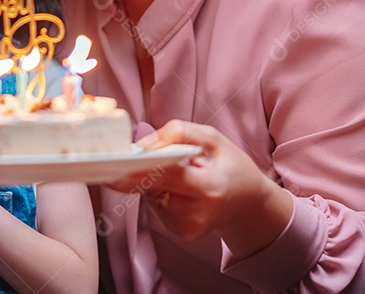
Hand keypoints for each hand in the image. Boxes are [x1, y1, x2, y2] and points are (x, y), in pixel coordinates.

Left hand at [107, 120, 290, 255]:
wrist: (248, 202)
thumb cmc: (231, 166)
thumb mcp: (213, 139)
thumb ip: (179, 132)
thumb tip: (144, 144)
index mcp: (211, 187)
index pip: (170, 176)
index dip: (141, 168)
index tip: (116, 163)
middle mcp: (199, 213)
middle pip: (154, 189)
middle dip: (136, 173)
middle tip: (122, 159)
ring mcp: (189, 227)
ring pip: (152, 197)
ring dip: (152, 181)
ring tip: (174, 172)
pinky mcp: (182, 233)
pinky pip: (157, 207)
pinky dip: (160, 193)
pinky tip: (176, 188)